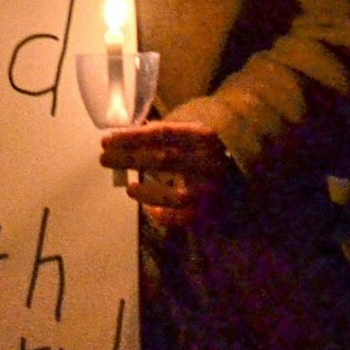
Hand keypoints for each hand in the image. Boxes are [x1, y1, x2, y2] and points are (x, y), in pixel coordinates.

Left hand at [98, 121, 233, 228]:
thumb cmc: (209, 147)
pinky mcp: (211, 210)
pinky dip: (165, 216)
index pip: (162, 134)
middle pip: (164, 159)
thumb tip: (129, 132)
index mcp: (203, 136)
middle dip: (130, 159)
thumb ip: (166, 131)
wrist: (245, 169)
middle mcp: (209, 161)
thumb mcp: (192, 131)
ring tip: (129, 187)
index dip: (133, 137)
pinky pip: (185, 218)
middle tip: (104, 159)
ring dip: (148, 192)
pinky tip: (149, 210)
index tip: (108, 139)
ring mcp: (211, 188)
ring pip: (175, 195)